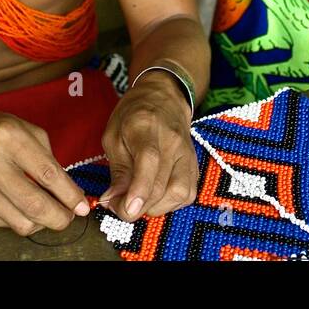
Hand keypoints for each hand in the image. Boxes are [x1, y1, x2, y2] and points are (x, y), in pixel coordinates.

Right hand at [0, 111, 90, 235]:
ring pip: (22, 223)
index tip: (82, 206)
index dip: (70, 195)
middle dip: (60, 218)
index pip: (48, 174)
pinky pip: (5, 224)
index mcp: (8, 137)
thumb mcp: (22, 128)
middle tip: (69, 216)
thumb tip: (69, 192)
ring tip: (45, 211)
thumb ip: (47, 156)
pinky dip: (18, 218)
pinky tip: (17, 204)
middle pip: (36, 205)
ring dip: (41, 222)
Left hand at [101, 72, 197, 220]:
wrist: (165, 98)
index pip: (149, 161)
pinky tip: (155, 196)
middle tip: (117, 206)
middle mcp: (173, 141)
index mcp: (146, 126)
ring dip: (154, 207)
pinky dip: (169, 203)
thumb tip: (113, 201)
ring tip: (137, 199)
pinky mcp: (195, 166)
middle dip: (137, 207)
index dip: (139, 190)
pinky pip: (187, 194)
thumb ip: (117, 171)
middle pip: (162, 185)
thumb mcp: (113, 136)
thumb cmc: (132, 116)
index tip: (126, 210)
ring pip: (179, 194)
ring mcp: (188, 154)